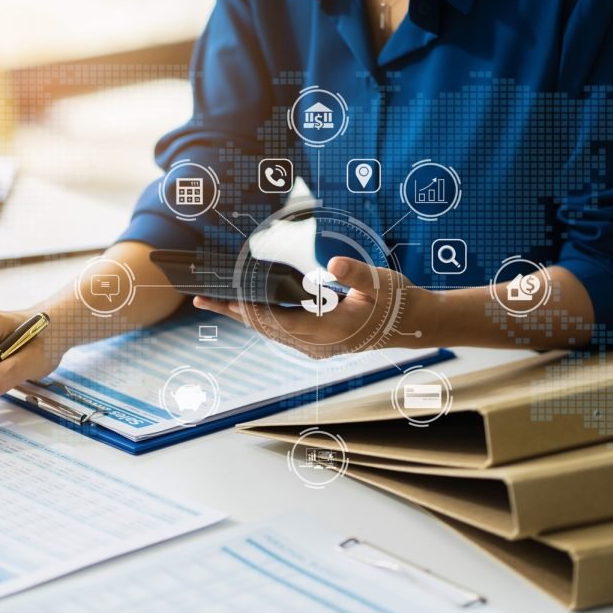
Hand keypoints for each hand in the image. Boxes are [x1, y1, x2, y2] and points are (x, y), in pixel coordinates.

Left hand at [194, 256, 433, 357]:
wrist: (411, 324)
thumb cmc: (396, 300)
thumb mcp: (380, 282)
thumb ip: (354, 274)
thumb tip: (331, 265)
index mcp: (330, 331)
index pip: (281, 321)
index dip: (252, 311)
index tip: (227, 300)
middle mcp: (317, 344)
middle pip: (266, 328)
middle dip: (233, 312)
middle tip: (200, 300)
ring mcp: (314, 346)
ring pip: (269, 331)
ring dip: (241, 316)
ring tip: (212, 302)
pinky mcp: (315, 343)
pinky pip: (279, 331)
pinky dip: (258, 318)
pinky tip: (242, 307)